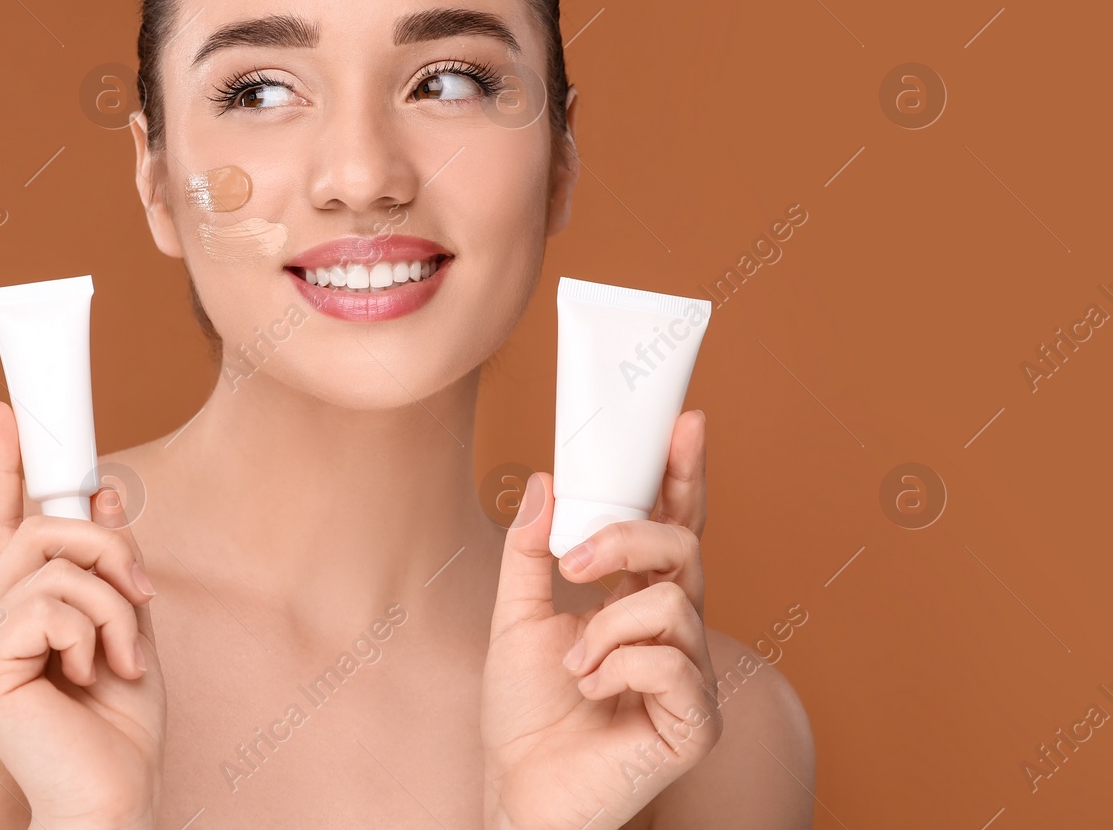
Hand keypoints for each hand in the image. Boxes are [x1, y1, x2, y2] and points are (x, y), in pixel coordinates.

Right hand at [0, 400, 165, 828]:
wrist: (114, 794)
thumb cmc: (119, 726)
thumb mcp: (129, 624)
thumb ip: (111, 564)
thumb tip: (106, 491)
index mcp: (15, 610)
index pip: (1, 521)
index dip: (1, 463)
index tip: (3, 411)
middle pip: (39, 525)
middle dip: (106, 543)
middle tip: (142, 594)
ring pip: (52, 558)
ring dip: (112, 602)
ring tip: (122, 656)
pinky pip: (51, 603)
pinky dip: (95, 633)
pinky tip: (91, 679)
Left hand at [482, 410, 720, 829]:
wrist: (521, 790)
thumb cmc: (526, 713)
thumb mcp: (515, 615)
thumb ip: (531, 550)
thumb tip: (547, 482)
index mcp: (637, 600)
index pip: (673, 525)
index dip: (684, 474)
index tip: (687, 422)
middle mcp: (675, 631)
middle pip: (683, 548)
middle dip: (627, 540)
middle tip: (574, 564)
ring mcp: (691, 676)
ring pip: (671, 604)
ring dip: (605, 629)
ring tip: (575, 666)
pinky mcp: (696, 720)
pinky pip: (670, 662)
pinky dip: (618, 669)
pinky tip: (596, 694)